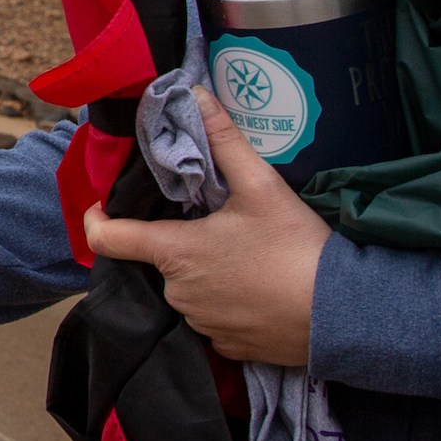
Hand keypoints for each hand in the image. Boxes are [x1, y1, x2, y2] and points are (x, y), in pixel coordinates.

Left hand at [82, 84, 329, 366]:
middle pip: (160, 259)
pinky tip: (258, 288)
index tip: (102, 207)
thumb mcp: (262, 186)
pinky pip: (213, 318)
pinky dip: (227, 301)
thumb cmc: (296, 248)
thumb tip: (194, 93)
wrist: (343, 315)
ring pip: (188, 289)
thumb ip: (225, 140)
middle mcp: (177, 293)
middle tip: (219, 224)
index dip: (97, 219)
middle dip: (181, 240)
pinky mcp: (227, 347)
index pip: (107, 238)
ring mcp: (202, 323)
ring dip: (206, 272)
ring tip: (247, 255)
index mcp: (174, 252)